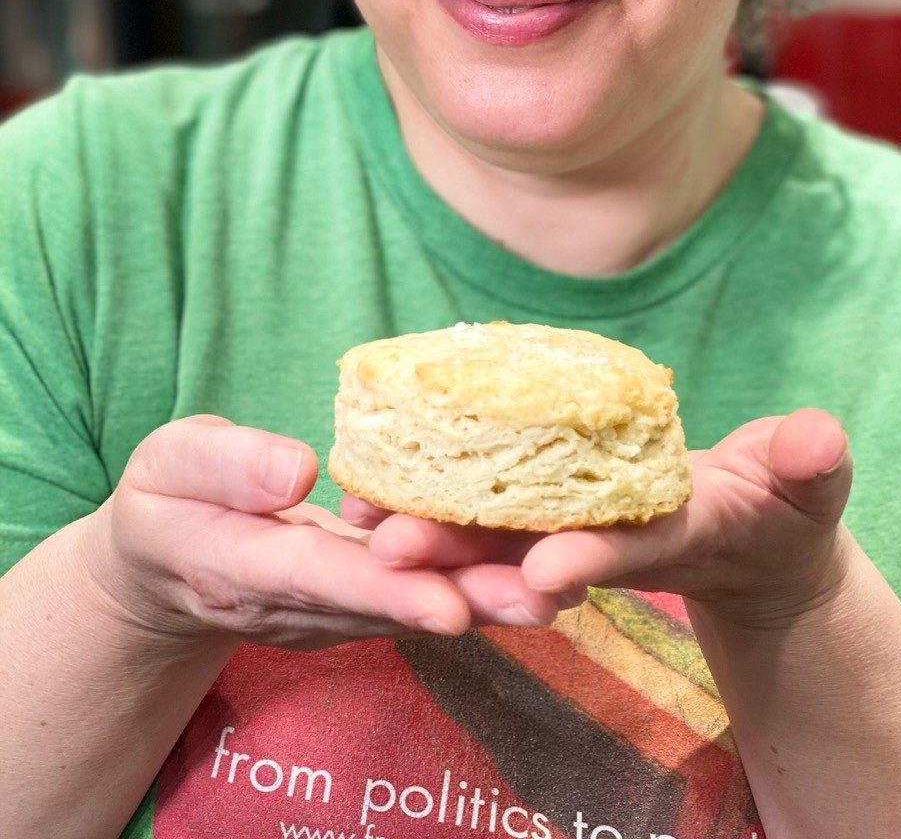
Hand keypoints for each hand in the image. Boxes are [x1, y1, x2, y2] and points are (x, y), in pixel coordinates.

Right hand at [80, 415, 562, 650]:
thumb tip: (297, 470)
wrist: (163, 565)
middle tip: (548, 598)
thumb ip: (225, 464)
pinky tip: (535, 565)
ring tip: (566, 585)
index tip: (450, 606)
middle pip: (391, 605)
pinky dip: (475, 583)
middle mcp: (300, 602)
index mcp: (244, 567)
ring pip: (416, 606)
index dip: (389, 592)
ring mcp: (332, 608)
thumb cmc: (166, 500)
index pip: (322, 579)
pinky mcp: (356, 599)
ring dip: (490, 601)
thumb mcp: (168, 463)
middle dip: (471, 604)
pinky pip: (418, 592)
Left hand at [359, 408, 853, 628]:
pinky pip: (485, 510)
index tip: (545, 568)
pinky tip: (374, 488)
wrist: (745, 537)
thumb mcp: (806, 487)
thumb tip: (819, 437)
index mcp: (672, 535)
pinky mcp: (547, 512)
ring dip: (430, 539)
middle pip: (532, 554)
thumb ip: (808, 466)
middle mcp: (607, 542)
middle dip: (465, 559)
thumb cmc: (783, 505)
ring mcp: (572, 530)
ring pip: (493, 539)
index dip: (590, 557)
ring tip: (359, 524)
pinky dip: (433, 503)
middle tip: (390, 553)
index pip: (627, 549)